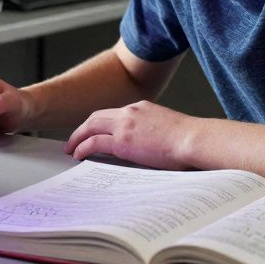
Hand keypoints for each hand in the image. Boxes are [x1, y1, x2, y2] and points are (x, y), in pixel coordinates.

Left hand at [64, 101, 194, 169]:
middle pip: (97, 116)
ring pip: (90, 126)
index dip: (100, 123)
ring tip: (70, 148)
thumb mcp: (168, 128)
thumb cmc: (189, 139)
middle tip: (75, 138)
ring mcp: (125, 125)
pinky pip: (94, 142)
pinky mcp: (122, 141)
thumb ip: (154, 132)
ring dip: (77, 137)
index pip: (114, 113)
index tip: (94, 131)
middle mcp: (130, 112)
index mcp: (141, 108)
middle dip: (83, 127)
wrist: (194, 139)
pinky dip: (82, 147)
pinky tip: (78, 155)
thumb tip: (150, 147)